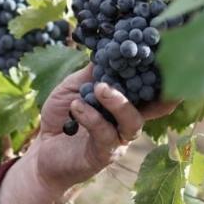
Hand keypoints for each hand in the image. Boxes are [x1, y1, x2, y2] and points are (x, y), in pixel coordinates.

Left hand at [33, 64, 177, 192]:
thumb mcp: (74, 87)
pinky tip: (76, 106)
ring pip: (132, 121)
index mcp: (125, 102)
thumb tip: (107, 49)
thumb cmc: (62, 115)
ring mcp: (119, 139)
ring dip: (117, 102)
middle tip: (127, 66)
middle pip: (153, 105)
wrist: (43, 148)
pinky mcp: (105, 154)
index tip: (159, 55)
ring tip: (99, 88)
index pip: (150, 88)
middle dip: (147, 85)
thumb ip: (92, 73)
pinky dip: (91, 117)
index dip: (159, 75)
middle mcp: (128, 121)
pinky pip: (105, 134)